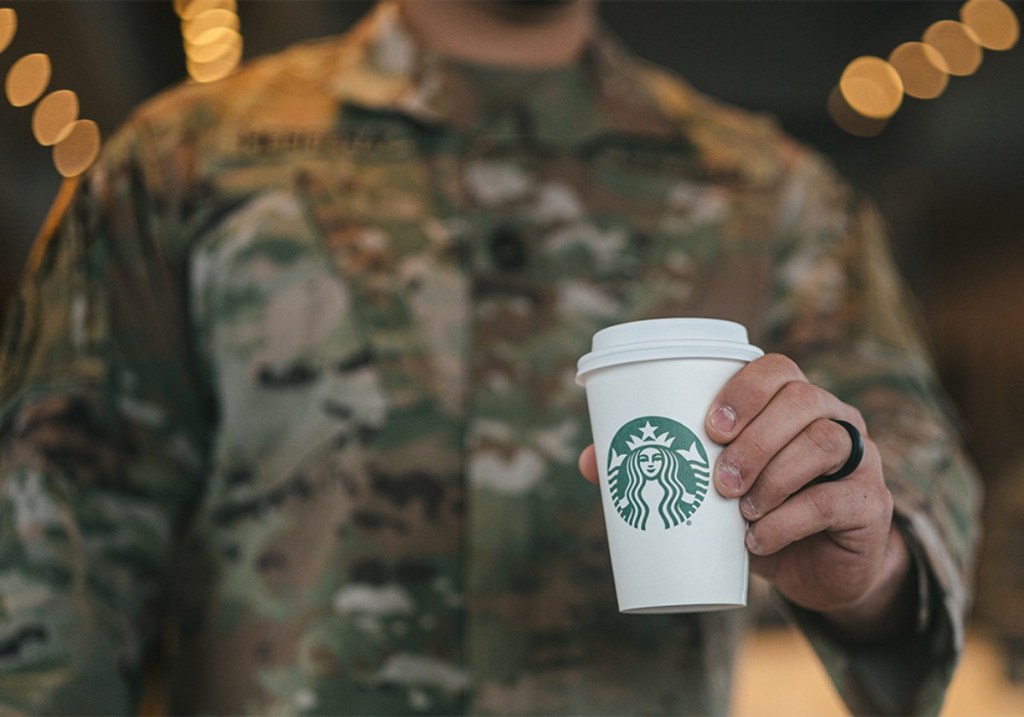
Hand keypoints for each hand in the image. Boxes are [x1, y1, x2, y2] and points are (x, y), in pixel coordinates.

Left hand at [578, 353, 914, 639]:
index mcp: (792, 401)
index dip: (744, 387)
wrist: (817, 569)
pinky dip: (789, 520)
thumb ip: (662, 466)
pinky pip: (835, 500)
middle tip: (717, 481)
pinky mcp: (870, 504)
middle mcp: (833, 417)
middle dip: (755, 437)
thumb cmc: (755, 511)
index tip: (708, 426)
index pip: (778, 368)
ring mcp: (860, 458)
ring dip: (773, 475)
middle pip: (803, 400)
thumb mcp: (712, 489)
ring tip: (738, 510)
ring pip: (823, 443)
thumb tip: (587, 461)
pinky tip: (758, 541)